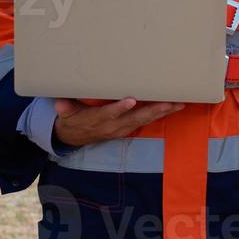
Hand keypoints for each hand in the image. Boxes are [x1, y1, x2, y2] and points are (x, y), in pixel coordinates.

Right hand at [51, 96, 183, 146]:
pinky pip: (146, 122)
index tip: (131, 100)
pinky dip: (160, 115)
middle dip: (153, 111)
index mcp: (97, 120)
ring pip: (144, 120)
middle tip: (169, 102)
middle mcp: (113, 126)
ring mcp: (122, 128)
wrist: (75, 137)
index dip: (119, 109)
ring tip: (178, 103)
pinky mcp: (128, 128)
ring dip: (162, 113)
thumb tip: (60, 103)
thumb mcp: (65, 115)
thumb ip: (65, 108)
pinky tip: (174, 106)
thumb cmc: (72, 119)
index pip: (109, 114)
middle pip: (134, 119)